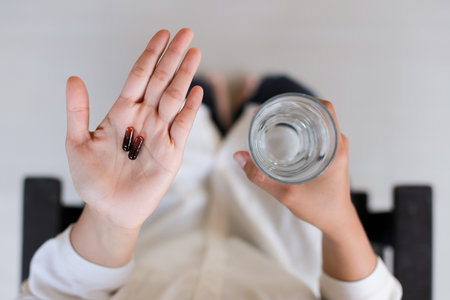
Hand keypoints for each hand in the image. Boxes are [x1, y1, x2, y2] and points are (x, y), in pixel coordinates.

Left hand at [66, 28, 202, 229]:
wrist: (109, 210)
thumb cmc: (93, 179)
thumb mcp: (77, 143)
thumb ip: (78, 111)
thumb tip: (73, 78)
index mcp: (122, 113)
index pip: (139, 76)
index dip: (150, 55)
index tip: (161, 34)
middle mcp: (144, 119)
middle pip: (161, 81)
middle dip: (173, 57)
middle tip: (186, 33)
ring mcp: (160, 134)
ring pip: (175, 98)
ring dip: (185, 76)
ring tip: (194, 53)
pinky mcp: (172, 152)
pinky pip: (183, 126)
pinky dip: (191, 109)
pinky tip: (196, 91)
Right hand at [234, 99, 376, 280]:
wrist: (337, 224)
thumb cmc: (320, 209)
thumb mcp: (287, 194)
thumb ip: (260, 177)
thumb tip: (238, 156)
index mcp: (335, 147)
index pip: (325, 109)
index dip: (304, 100)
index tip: (283, 103)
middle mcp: (338, 144)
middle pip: (318, 113)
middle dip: (295, 108)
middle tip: (272, 112)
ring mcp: (335, 150)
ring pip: (317, 124)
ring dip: (297, 119)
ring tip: (274, 120)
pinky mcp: (329, 156)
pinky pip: (316, 134)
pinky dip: (300, 130)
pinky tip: (284, 135)